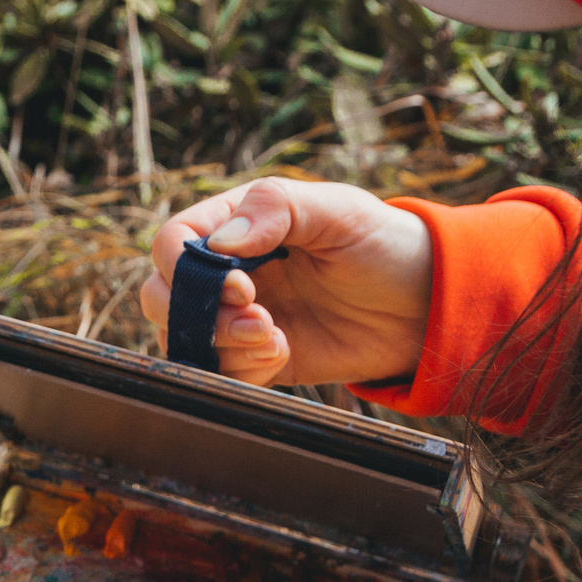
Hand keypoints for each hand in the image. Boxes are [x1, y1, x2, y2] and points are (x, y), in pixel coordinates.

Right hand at [140, 178, 433, 387]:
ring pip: (182, 338)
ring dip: (222, 345)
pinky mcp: (252, 357)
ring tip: (275, 339)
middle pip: (161, 295)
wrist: (420, 306)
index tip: (242, 285)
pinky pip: (216, 371)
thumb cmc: (380, 244)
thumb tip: (220, 242)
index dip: (187, 269)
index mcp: (235, 223)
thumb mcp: (337, 211)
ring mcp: (235, 316)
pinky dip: (240, 369)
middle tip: (258, 319)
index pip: (173, 242)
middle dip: (200, 315)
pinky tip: (281, 353)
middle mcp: (225, 270)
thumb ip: (276, 210)